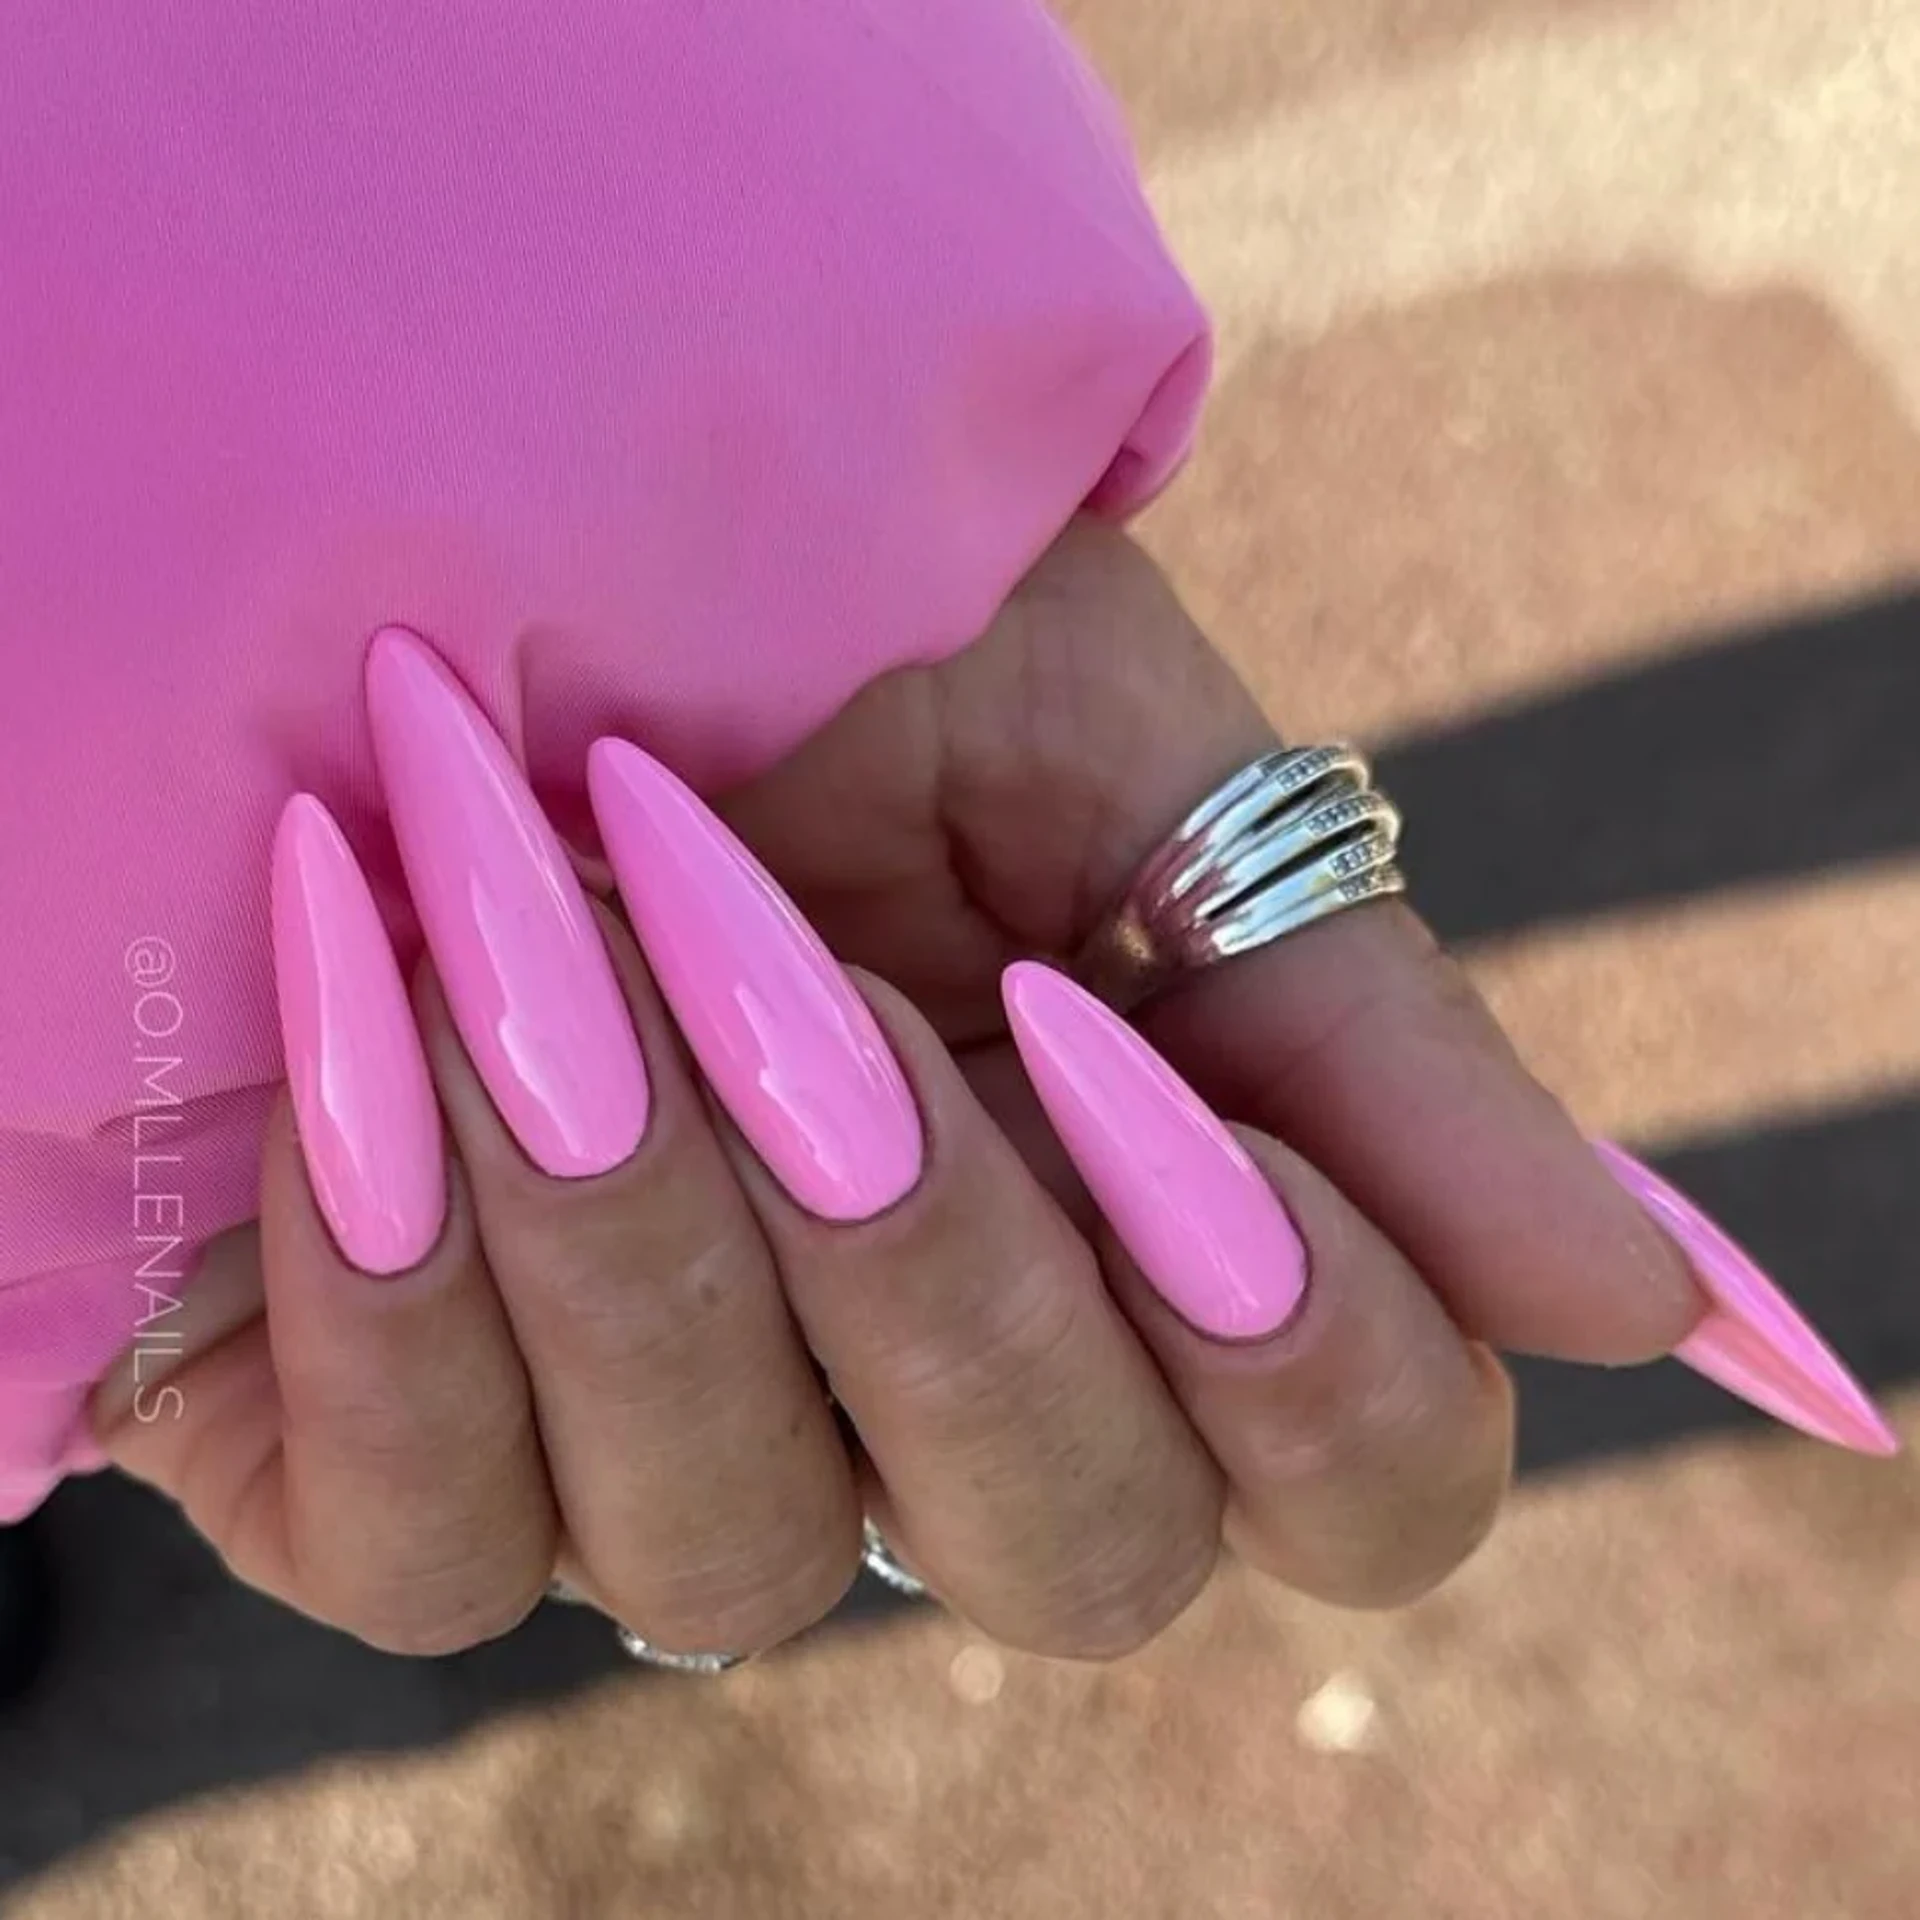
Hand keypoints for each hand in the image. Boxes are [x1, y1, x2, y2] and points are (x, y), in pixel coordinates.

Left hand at [94, 521, 1720, 1660]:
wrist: (519, 541)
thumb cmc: (848, 637)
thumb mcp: (1130, 765)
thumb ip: (1367, 1031)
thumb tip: (1640, 1297)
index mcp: (1155, 1263)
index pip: (1361, 1483)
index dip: (1312, 1339)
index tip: (1116, 1034)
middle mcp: (936, 1421)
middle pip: (1066, 1552)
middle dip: (951, 1268)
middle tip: (804, 990)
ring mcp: (668, 1472)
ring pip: (726, 1563)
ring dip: (651, 1236)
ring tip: (533, 941)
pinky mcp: (410, 1473)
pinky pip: (421, 1550)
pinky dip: (402, 1295)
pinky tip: (373, 1043)